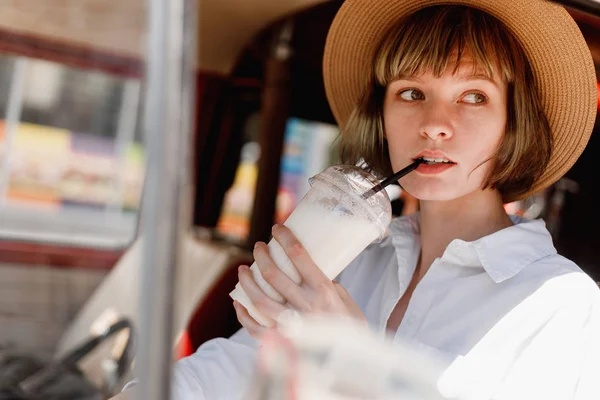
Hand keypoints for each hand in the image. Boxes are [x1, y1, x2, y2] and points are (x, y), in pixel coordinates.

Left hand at [234, 224, 365, 337]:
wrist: (352, 362)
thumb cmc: (351, 326)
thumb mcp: (344, 299)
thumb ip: (323, 284)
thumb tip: (303, 271)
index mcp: (324, 292)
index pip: (299, 256)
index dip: (285, 238)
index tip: (277, 228)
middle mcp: (306, 306)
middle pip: (274, 275)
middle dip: (262, 256)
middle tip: (258, 247)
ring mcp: (292, 325)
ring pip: (260, 300)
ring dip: (247, 282)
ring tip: (243, 270)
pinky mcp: (283, 342)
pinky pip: (256, 328)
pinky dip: (244, 315)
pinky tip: (239, 303)